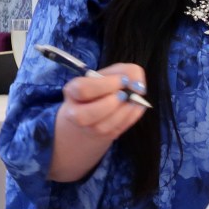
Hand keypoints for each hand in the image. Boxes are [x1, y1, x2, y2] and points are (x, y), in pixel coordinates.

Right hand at [49, 62, 147, 181]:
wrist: (99, 109)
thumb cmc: (105, 87)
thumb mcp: (112, 72)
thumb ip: (126, 72)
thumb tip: (136, 82)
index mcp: (72, 91)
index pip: (83, 89)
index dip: (106, 85)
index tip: (123, 80)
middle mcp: (75, 113)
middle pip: (86, 114)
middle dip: (111, 103)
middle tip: (125, 94)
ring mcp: (89, 128)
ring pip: (103, 126)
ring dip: (124, 111)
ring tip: (134, 100)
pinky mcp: (104, 136)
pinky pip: (117, 129)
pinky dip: (131, 117)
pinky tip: (136, 106)